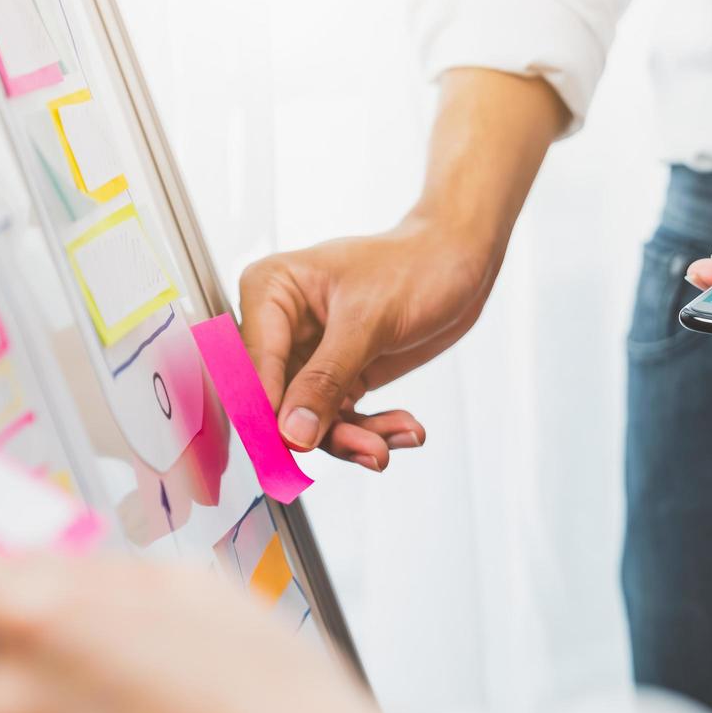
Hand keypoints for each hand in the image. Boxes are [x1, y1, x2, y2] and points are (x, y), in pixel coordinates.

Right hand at [238, 217, 490, 469]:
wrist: (459, 262)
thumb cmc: (416, 265)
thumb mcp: (369, 321)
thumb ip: (327, 378)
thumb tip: (292, 433)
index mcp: (271, 291)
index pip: (252, 364)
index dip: (267, 411)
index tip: (289, 447)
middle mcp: (282, 327)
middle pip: (279, 401)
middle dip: (323, 432)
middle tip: (367, 451)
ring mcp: (311, 355)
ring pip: (313, 419)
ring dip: (355, 438)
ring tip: (389, 445)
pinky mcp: (340, 376)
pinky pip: (344, 419)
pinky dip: (373, 431)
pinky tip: (404, 429)